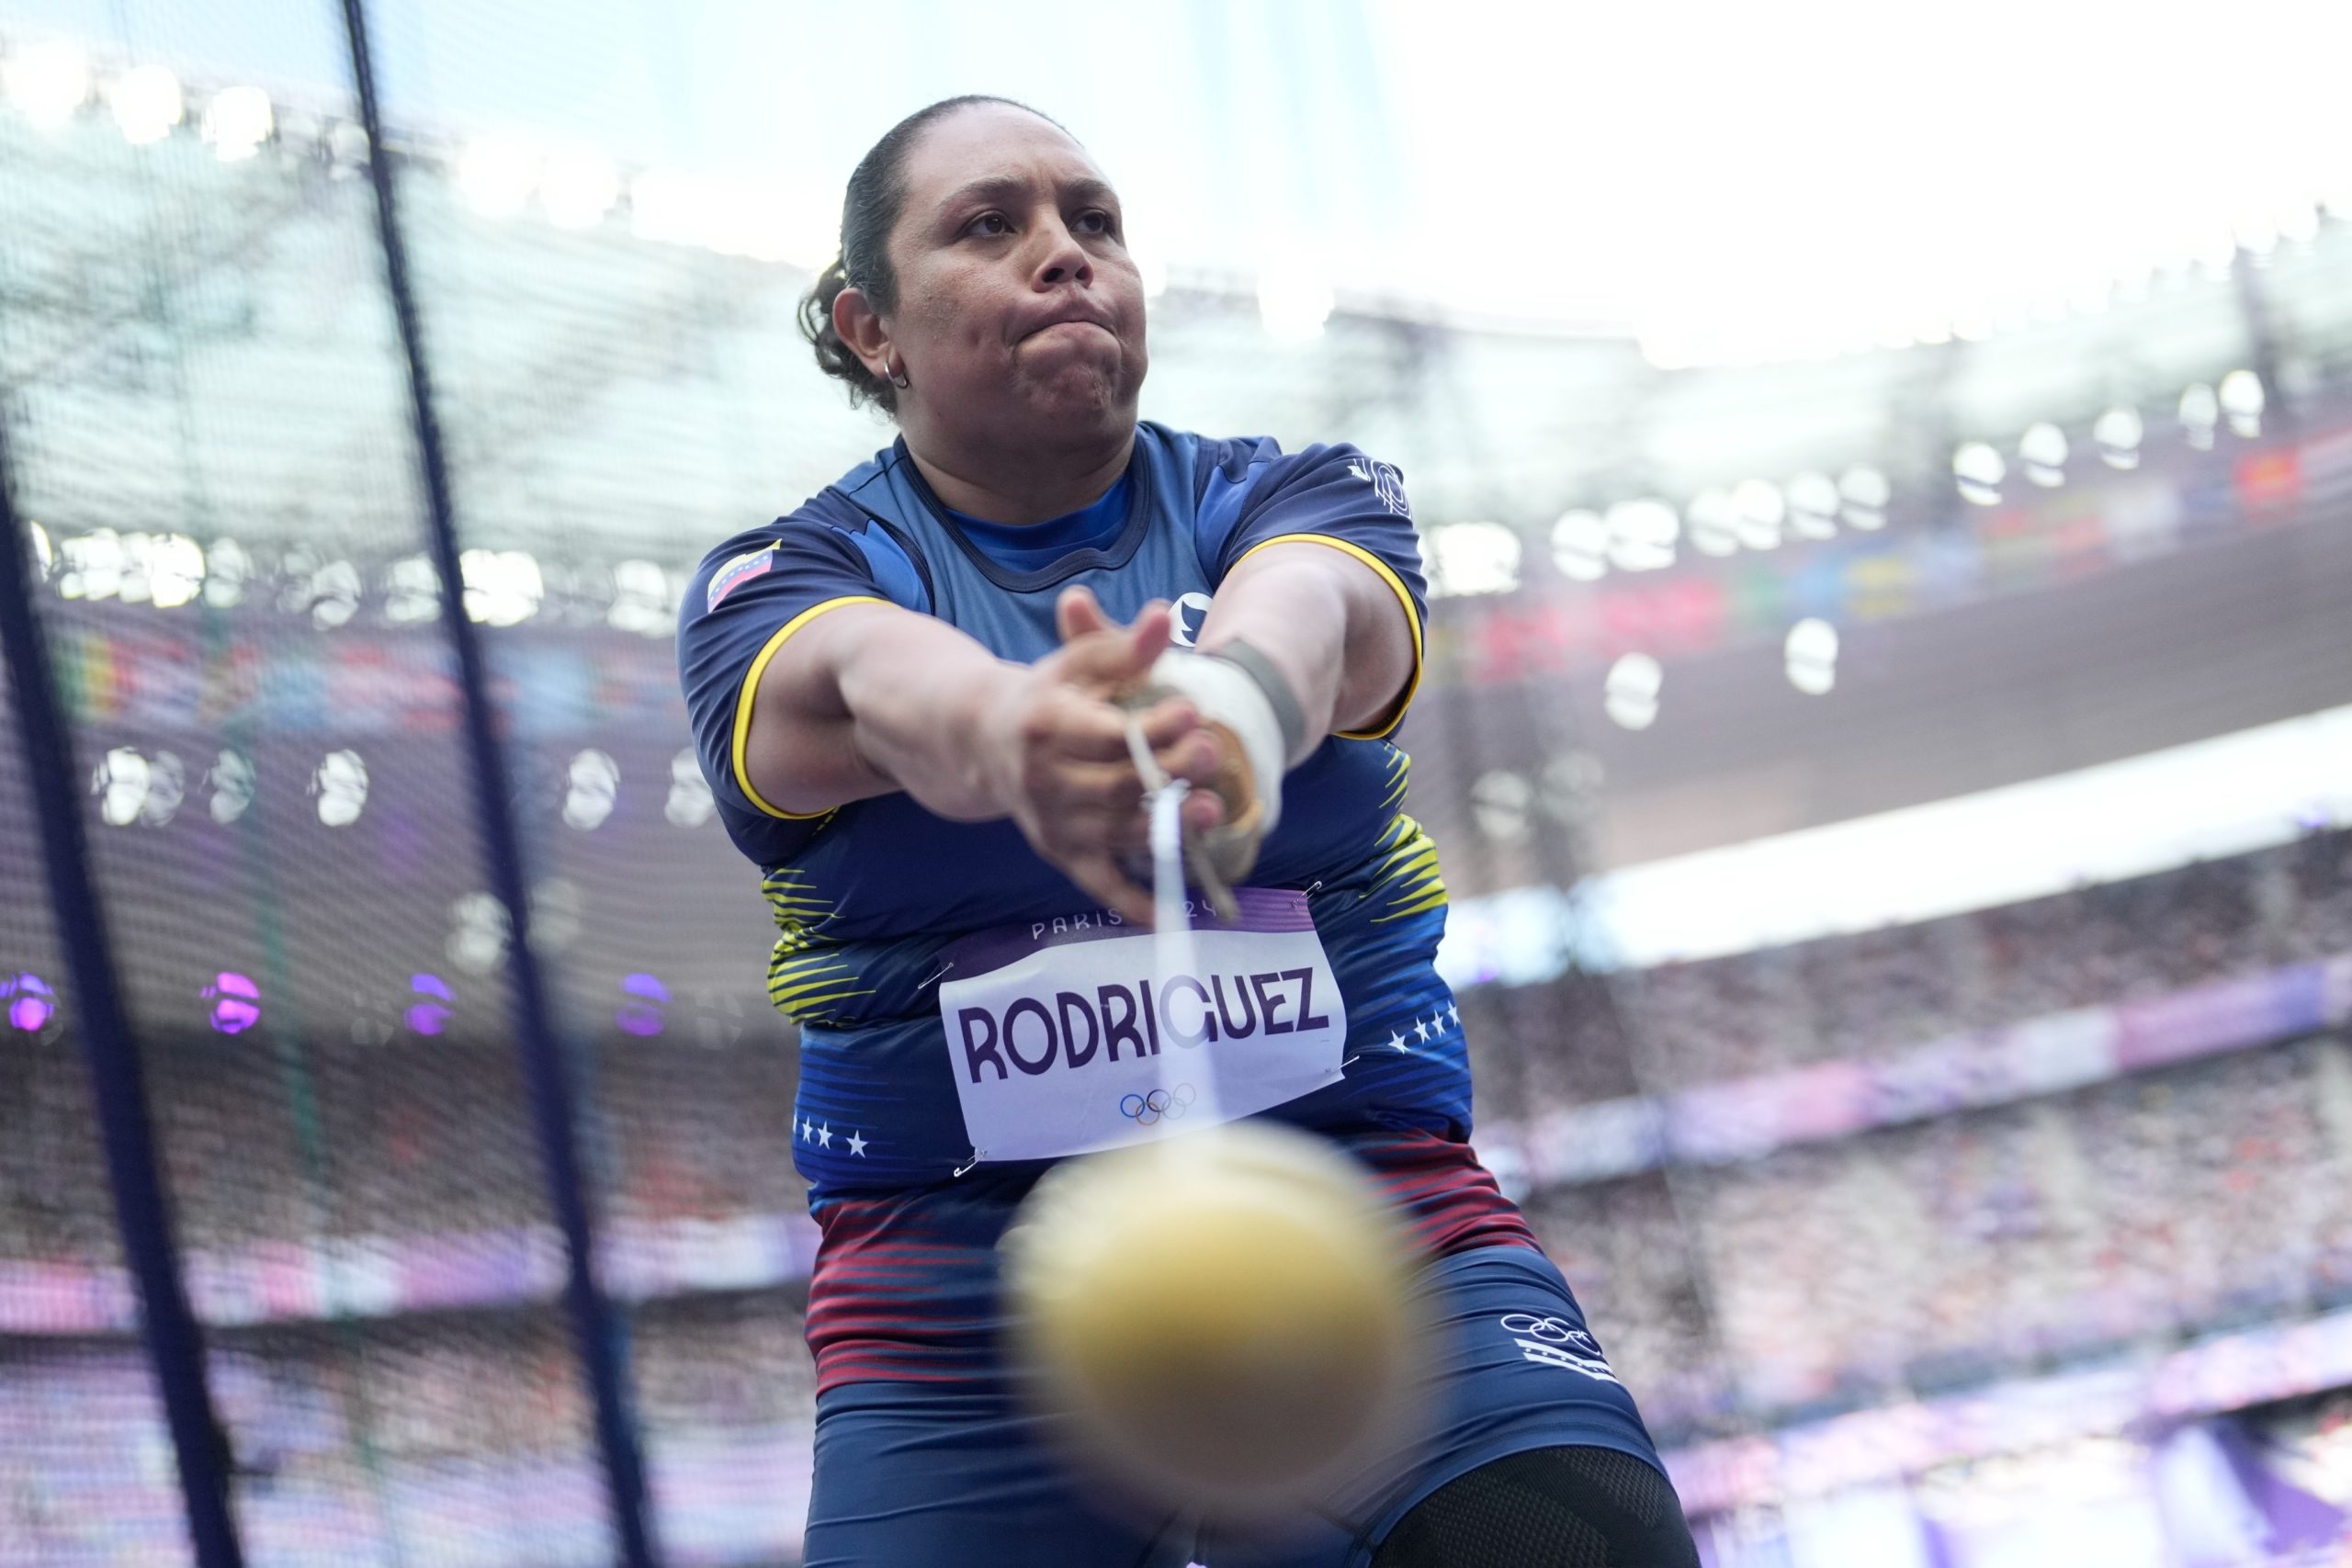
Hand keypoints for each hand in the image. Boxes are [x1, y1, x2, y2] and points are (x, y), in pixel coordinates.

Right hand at [977, 587, 1226, 923]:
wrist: (986, 740)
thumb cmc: (1049, 694)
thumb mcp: (1079, 662)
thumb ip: (1124, 646)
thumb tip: (1163, 616)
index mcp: (1045, 725)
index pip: (1105, 734)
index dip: (1151, 727)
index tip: (1191, 711)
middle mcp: (1042, 780)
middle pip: (1117, 785)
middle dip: (1169, 770)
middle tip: (1214, 752)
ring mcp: (1053, 823)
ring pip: (1117, 832)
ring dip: (1165, 829)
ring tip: (1210, 811)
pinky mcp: (1062, 854)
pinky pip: (1099, 885)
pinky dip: (1131, 904)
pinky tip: (1168, 914)